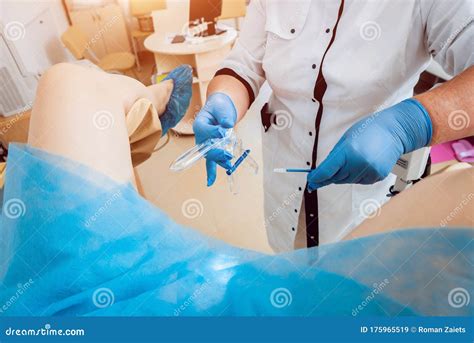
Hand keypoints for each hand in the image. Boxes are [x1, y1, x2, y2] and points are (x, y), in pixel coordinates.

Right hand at [193, 92, 237, 185]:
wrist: (219, 109)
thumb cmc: (219, 107)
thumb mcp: (221, 108)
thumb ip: (224, 117)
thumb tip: (227, 126)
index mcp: (200, 124)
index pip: (205, 130)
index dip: (214, 132)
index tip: (223, 131)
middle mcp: (201, 137)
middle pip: (207, 147)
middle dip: (218, 152)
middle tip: (228, 155)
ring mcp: (206, 145)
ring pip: (211, 156)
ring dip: (219, 161)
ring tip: (228, 165)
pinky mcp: (212, 150)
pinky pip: (210, 162)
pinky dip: (210, 172)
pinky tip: (210, 182)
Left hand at [307, 99, 432, 190]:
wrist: (394, 132)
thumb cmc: (369, 131)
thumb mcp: (346, 139)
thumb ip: (334, 157)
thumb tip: (322, 173)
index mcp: (348, 151)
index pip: (327, 171)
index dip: (316, 178)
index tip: (310, 181)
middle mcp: (359, 163)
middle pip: (336, 178)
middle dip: (329, 176)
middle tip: (323, 174)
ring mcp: (369, 171)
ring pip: (347, 181)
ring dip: (343, 175)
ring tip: (351, 160)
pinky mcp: (376, 177)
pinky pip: (359, 181)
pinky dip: (356, 175)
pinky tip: (361, 164)